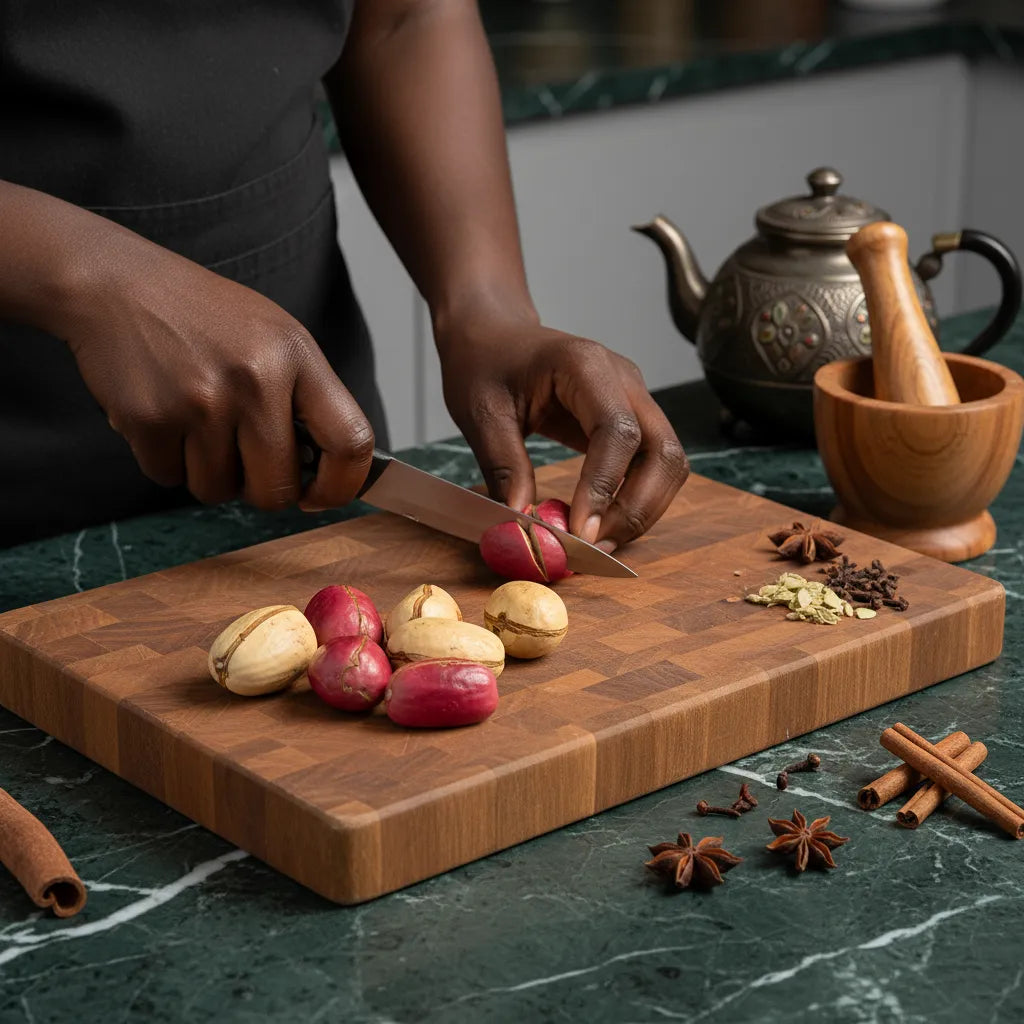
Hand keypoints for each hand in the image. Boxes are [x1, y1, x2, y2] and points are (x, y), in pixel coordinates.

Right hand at [62, 232, 373, 510]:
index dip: (341, 484)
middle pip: (277, 489)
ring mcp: (202, 401)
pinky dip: (167, 460)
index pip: (350, 441)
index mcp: (296, 356)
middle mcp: (255, 379)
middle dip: (262, 489)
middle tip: (245, 460)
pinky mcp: (151, 419)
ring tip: (197, 422)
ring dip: (209, 472)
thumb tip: (327, 472)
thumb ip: (306, 400)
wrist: (116, 285)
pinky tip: (164, 416)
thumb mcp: (275, 337)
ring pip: (219, 490)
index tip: (321, 495)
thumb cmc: (202, 316)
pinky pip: (169, 478)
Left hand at [436, 315, 688, 551]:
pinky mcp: (632, 419)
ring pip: (667, 464)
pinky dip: (634, 500)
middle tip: (594, 549)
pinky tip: (600, 524)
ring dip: (642, 510)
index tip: (580, 531)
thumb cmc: (484, 362)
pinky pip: (651, 466)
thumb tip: (525, 524)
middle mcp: (624, 379)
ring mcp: (634, 398)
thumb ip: (504, 467)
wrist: (494, 332)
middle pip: (662, 451)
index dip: (604, 486)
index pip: (617, 430)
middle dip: (636, 509)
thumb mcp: (480, 413)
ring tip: (597, 543)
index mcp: (584, 365)